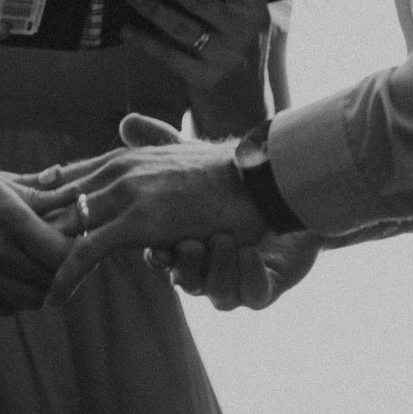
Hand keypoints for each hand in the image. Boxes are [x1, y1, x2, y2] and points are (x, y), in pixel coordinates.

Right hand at [0, 146, 70, 314]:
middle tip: (63, 254)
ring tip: (39, 267)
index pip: (62, 252)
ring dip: (41, 287)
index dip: (76, 251)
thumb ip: (25, 186)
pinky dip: (16, 299)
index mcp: (5, 215)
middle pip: (51, 281)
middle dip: (63, 271)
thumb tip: (61, 180)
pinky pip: (1, 306)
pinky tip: (12, 279)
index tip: (76, 238)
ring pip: (29, 299)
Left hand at [27, 113, 265, 304]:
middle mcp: (115, 170)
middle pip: (55, 202)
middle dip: (25, 228)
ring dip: (38, 255)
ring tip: (14, 281)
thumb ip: (149, 136)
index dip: (38, 200)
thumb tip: (127, 120)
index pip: (67, 178)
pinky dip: (66, 277)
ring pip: (64, 227)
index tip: (11, 216)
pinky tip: (52, 299)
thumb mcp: (177, 150)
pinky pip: (87, 252)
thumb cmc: (226, 171)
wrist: (257, 177)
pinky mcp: (134, 221)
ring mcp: (122, 194)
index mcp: (123, 155)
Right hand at [98, 113, 319, 309]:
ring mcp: (236, 281)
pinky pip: (254, 293)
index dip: (157, 256)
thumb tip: (125, 120)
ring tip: (223, 240)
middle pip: (186, 280)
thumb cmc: (230, 188)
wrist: (286, 196)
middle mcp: (206, 271)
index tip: (156, 247)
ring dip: (218, 267)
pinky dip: (249, 274)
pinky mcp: (265, 287)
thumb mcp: (192, 164)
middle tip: (189, 244)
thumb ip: (158, 145)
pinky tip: (250, 252)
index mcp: (182, 247)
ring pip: (218, 292)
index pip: (161, 257)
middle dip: (186, 265)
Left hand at [122, 0, 268, 111]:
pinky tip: (128, 30)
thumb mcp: (243, 28)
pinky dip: (146, 41)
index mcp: (255, 13)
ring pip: (182, 27)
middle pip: (201, 0)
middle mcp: (244, 33)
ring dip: (153, 9)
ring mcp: (225, 57)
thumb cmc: (236, 58)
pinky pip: (170, 55)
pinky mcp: (206, 79)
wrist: (247, 114)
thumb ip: (225, 2)